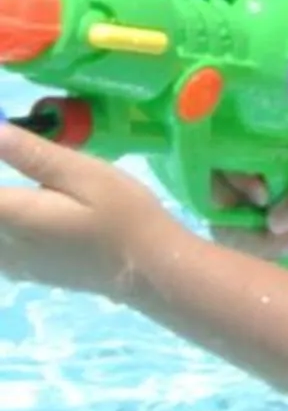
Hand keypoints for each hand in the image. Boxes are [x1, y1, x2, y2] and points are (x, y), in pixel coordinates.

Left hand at [0, 121, 183, 296]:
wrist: (149, 268)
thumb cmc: (125, 215)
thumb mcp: (86, 175)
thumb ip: (32, 155)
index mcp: (10, 214)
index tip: (6, 142)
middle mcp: (0, 243)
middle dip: (3, 185)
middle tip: (31, 169)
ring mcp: (7, 261)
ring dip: (6, 204)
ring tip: (41, 190)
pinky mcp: (18, 268)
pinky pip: (0, 242)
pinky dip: (8, 219)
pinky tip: (22, 207)